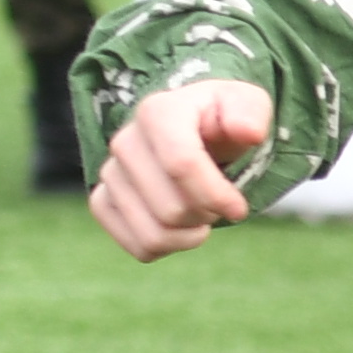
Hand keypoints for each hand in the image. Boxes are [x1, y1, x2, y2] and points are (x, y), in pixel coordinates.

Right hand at [92, 79, 271, 257]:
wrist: (196, 130)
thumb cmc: (223, 120)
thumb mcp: (246, 104)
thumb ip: (249, 112)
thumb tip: (248, 132)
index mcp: (158, 112)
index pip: (181, 164)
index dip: (215, 195)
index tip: (239, 208)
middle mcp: (125, 141)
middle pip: (171, 208)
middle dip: (206, 215)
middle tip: (219, 202)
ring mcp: (110, 173)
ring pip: (153, 234)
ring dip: (189, 235)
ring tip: (202, 214)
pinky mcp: (103, 201)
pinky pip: (136, 245)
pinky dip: (167, 247)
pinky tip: (182, 229)